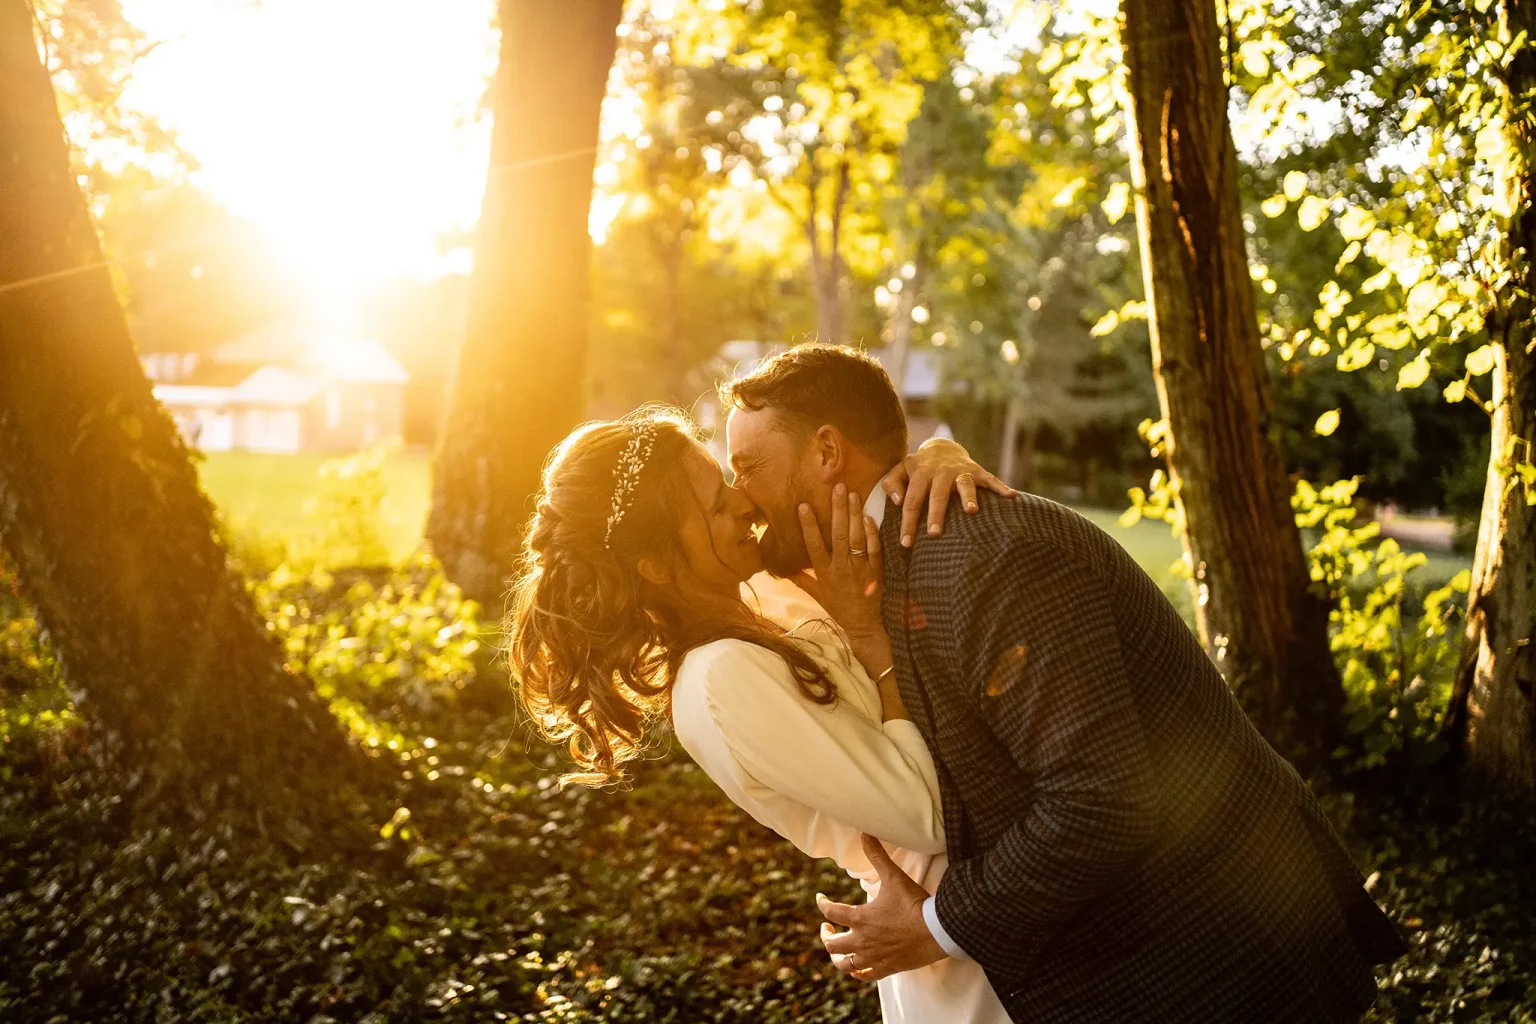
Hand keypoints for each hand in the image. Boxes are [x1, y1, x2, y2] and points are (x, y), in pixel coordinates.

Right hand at [790, 485, 888, 666]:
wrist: (863, 625)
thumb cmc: (838, 608)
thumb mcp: (817, 595)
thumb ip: (801, 579)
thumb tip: (782, 570)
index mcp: (824, 572)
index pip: (813, 545)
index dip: (808, 525)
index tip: (804, 505)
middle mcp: (841, 568)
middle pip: (837, 535)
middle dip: (837, 510)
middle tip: (838, 488)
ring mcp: (859, 568)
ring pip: (856, 538)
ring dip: (854, 515)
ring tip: (853, 494)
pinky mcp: (876, 571)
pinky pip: (874, 548)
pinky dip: (872, 532)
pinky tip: (868, 517)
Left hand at [818, 834, 945, 981]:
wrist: (937, 930)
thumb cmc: (915, 903)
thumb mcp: (894, 877)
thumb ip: (877, 856)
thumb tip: (865, 833)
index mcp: (860, 918)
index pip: (831, 911)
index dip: (822, 903)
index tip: (820, 898)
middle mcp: (862, 940)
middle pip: (832, 944)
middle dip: (826, 935)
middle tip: (828, 927)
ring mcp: (873, 957)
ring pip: (844, 965)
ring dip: (838, 957)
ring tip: (838, 950)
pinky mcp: (887, 968)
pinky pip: (865, 975)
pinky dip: (857, 972)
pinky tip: (856, 968)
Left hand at [879, 438, 1013, 547]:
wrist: (941, 446)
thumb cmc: (918, 468)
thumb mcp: (900, 470)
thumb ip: (891, 483)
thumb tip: (899, 502)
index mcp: (919, 473)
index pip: (912, 501)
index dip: (908, 522)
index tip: (906, 543)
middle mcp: (940, 471)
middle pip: (937, 494)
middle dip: (936, 513)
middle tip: (934, 534)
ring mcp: (960, 470)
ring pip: (964, 484)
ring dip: (968, 497)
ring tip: (972, 511)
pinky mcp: (977, 470)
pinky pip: (990, 479)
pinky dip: (1000, 487)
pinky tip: (1011, 496)